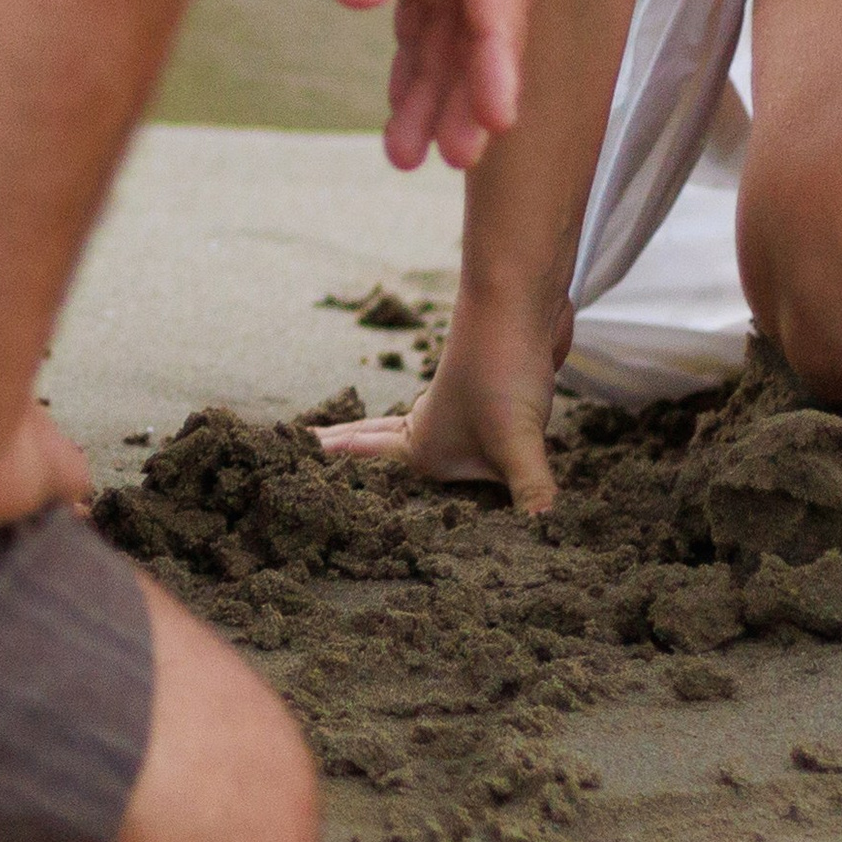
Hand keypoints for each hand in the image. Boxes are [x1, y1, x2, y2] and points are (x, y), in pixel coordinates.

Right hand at [317, 292, 570, 511]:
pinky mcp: (492, 400)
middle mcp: (434, 431)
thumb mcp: (519, 440)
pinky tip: (462, 451)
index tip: (293, 465)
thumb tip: (549, 539)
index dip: (333, 464)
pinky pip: (464, 431)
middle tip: (310, 448)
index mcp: (423, 448)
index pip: (367, 463)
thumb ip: (532, 491)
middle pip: (378, 440)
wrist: (522, 302)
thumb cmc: (503, 369)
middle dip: (347, 448)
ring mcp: (461, 412)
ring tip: (370, 451)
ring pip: (417, 432)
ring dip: (391, 441)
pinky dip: (450, 441)